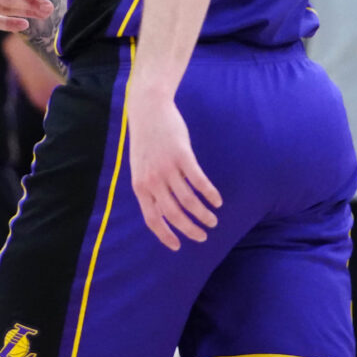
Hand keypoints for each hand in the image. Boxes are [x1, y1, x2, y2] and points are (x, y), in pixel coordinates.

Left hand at [126, 88, 221, 250]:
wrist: (148, 110)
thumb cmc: (145, 140)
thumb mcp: (140, 167)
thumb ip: (149, 187)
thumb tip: (162, 211)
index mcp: (140, 186)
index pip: (152, 219)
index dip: (165, 235)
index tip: (177, 246)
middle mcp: (152, 180)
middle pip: (173, 214)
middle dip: (190, 229)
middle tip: (203, 236)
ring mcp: (167, 168)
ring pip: (188, 201)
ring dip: (203, 214)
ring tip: (213, 220)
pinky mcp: (182, 155)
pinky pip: (198, 181)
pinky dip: (209, 194)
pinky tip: (217, 201)